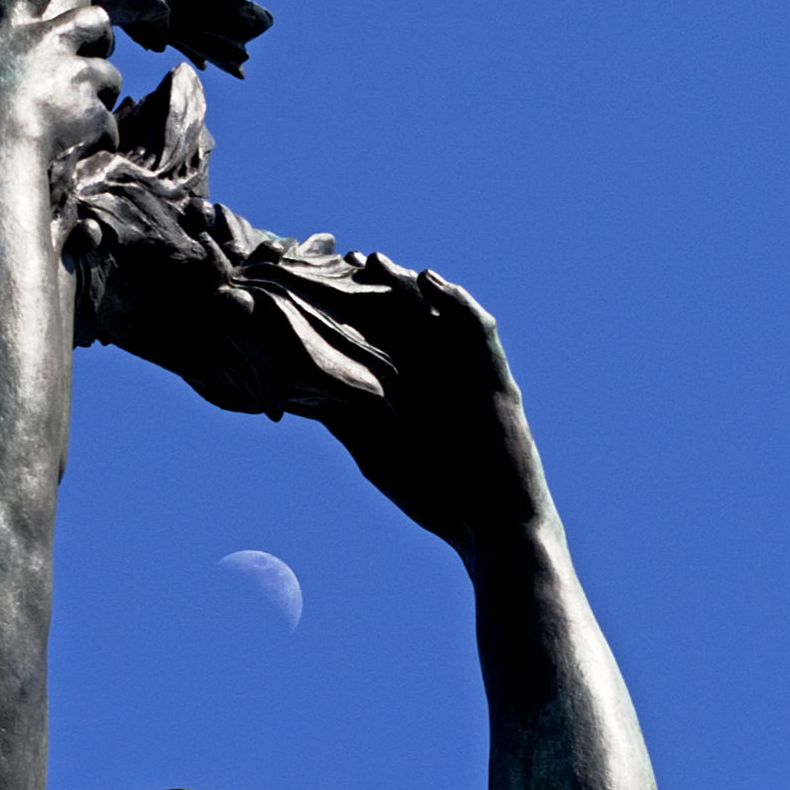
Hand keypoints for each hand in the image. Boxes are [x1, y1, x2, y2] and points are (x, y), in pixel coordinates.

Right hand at [0, 0, 120, 174]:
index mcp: (5, 27)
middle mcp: (46, 40)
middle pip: (93, 19)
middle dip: (101, 33)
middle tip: (99, 48)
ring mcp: (73, 71)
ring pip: (108, 72)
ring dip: (103, 91)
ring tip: (87, 114)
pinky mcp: (92, 106)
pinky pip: (106, 122)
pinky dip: (100, 135)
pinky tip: (86, 149)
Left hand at [316, 259, 555, 557]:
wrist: (490, 529)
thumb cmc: (432, 496)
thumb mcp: (372, 453)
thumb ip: (342, 420)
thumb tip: (292, 393)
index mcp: (407, 389)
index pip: (375, 337)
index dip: (347, 310)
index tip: (312, 285)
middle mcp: (437, 374)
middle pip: (404, 317)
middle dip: (374, 287)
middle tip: (340, 260)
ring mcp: (467, 373)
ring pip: (437, 315)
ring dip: (408, 285)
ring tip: (374, 260)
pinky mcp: (497, 378)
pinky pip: (478, 330)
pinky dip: (456, 302)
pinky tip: (430, 281)